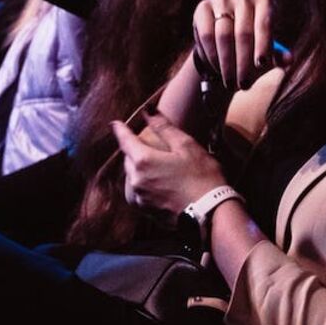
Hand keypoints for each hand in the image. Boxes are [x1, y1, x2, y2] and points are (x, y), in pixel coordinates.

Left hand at [110, 112, 226, 213]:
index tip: (115, 123)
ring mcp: (140, 197)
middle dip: (134, 150)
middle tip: (147, 145)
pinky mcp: (146, 211)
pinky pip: (137, 192)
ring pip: (132, 176)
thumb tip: (148, 111)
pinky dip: (143, 184)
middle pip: (128, 158)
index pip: (125, 140)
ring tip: (154, 166)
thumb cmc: (202, 177)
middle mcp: (136, 179)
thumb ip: (164, 127)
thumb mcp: (186, 146)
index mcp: (143, 160)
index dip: (120, 130)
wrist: (210, 213)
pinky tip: (157, 183)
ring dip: (139, 168)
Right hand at [192, 0, 281, 91]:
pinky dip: (212, 56)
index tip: (261, 65)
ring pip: (223, 36)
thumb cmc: (254, 46)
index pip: (265, 24)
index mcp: (265, 0)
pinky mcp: (203, 7)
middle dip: (243, 62)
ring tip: (231, 83)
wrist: (226, 39)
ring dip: (227, 64)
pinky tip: (217, 69)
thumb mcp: (268, 49)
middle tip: (244, 84)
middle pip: (243, 33)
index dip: (263, 45)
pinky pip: (206, 35)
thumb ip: (278, 55)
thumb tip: (289, 60)